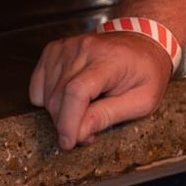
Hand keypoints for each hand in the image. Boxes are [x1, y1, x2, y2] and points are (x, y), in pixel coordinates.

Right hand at [28, 30, 171, 149]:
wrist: (144, 43)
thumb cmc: (147, 72)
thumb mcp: (143, 100)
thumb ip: (109, 115)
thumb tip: (78, 133)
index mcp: (111, 58)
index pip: (77, 91)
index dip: (68, 121)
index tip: (69, 142)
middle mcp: (85, 48)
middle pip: (59, 97)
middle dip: (68, 124)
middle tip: (88, 132)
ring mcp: (67, 47)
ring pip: (47, 95)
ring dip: (61, 114)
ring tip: (86, 111)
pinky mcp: (54, 50)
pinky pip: (38, 86)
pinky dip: (49, 100)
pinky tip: (72, 97)